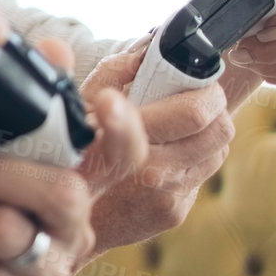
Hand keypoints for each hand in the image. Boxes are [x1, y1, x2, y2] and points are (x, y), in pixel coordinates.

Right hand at [80, 41, 233, 251]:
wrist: (55, 225)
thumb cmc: (63, 157)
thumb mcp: (78, 105)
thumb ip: (116, 72)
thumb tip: (153, 51)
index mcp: (131, 142)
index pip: (197, 113)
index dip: (206, 88)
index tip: (196, 78)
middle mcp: (155, 174)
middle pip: (220, 130)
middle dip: (213, 107)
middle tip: (196, 95)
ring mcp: (168, 198)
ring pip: (218, 152)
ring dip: (206, 132)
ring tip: (181, 123)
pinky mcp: (174, 213)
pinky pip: (201, 174)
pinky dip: (192, 157)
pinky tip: (166, 151)